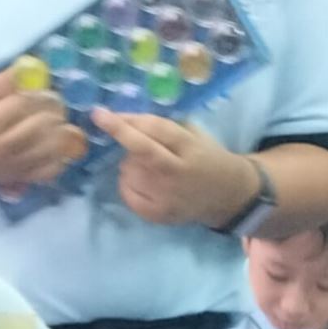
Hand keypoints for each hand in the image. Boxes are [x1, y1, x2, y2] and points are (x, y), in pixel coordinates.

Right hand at [0, 68, 86, 190]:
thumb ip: (2, 82)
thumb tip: (29, 66)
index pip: (24, 104)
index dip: (39, 93)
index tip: (41, 89)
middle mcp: (2, 147)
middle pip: (43, 125)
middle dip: (53, 110)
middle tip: (52, 104)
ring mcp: (13, 166)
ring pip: (52, 147)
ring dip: (61, 131)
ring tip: (55, 123)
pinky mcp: (19, 177)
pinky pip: (49, 170)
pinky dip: (59, 158)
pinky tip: (54, 147)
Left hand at [93, 110, 259, 230]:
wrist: (226, 195)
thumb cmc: (205, 157)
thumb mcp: (194, 134)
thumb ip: (165, 127)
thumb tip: (125, 117)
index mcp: (189, 147)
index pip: (155, 129)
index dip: (126, 120)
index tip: (101, 113)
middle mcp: (177, 171)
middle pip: (139, 150)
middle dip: (118, 133)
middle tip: (102, 120)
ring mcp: (167, 196)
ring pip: (129, 171)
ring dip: (128, 161)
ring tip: (143, 163)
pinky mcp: (158, 215)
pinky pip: (127, 194)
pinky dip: (126, 183)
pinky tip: (139, 180)